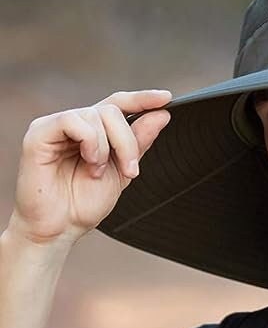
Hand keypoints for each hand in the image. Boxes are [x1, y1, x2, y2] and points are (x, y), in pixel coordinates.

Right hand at [11, 90, 171, 245]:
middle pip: (114, 110)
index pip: (119, 104)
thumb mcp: (122, 172)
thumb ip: (139, 143)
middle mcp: (76, 124)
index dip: (143, 99)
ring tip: (97, 172)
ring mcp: (57, 126)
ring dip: (108, 148)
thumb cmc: (83, 204)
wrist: (60, 228)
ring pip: (98, 114)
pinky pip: (73, 120)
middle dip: (129, 142)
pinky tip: (89, 163)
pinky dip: (90, 142)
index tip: (167, 98)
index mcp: (95, 132)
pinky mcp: (40, 133)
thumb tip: (161, 115)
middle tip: (130, 171)